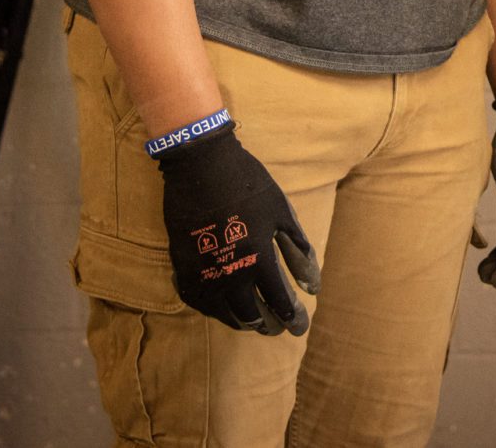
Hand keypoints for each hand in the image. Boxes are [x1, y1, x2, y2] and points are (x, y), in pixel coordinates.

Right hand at [154, 120, 320, 333]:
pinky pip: (198, 301)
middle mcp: (230, 273)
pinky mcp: (182, 266)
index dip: (291, 317)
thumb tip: (313, 285)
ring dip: (241, 321)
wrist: (200, 165)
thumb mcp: (281, 212)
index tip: (300, 327)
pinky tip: (223, 309)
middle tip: (277, 330)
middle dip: (268, 325)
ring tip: (254, 323)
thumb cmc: (247, 183)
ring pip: (223, 312)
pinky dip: (213, 309)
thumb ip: (297, 249)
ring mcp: (203, 273)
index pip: (279, 301)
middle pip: (251, 313)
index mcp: (258, 259)